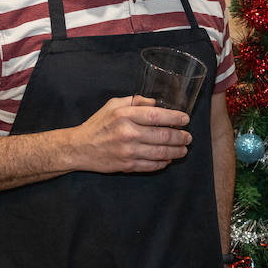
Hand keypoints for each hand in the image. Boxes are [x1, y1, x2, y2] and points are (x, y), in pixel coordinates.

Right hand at [72, 96, 191, 173]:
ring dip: (176, 151)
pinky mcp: (127, 166)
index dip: (174, 118)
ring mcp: (128, 151)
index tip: (185, 119)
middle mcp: (128, 133)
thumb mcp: (113, 105)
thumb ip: (135, 101)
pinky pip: (151, 166)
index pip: (156, 116)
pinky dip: (163, 163)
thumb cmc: (98, 124)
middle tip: (188, 137)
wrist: (80, 148)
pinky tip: (169, 159)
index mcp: (124, 115)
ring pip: (160, 153)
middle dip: (180, 137)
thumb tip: (156, 103)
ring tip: (183, 149)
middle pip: (162, 136)